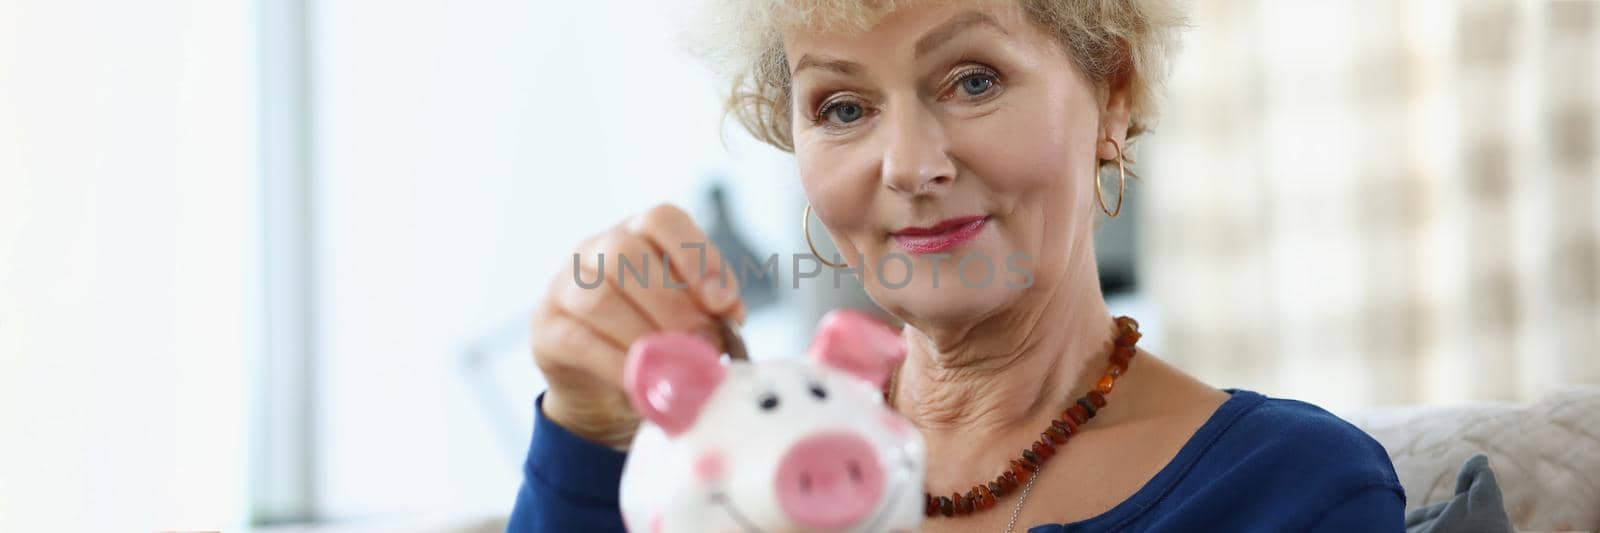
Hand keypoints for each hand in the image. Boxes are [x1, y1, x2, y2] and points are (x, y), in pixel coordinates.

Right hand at [531, 204, 744, 447]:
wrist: (602, 388)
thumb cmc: (652, 340)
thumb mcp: (685, 318)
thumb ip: (709, 311)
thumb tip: (731, 315)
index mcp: (636, 234)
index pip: (662, 220)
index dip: (697, 257)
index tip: (723, 302)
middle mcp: (595, 249)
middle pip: (626, 254)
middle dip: (672, 303)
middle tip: (702, 343)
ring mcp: (564, 285)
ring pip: (599, 296)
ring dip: (644, 334)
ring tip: (675, 365)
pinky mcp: (546, 329)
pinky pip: (579, 340)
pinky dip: (617, 362)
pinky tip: (642, 380)